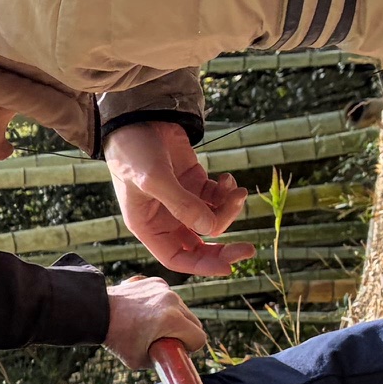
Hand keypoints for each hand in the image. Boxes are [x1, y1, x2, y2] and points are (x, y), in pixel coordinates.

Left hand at [100, 276, 206, 366]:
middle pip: (194, 322)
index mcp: (172, 320)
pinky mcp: (155, 281)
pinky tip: (145, 312)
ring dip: (174, 319)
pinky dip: (162, 306)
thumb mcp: (140, 361)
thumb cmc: (116, 339)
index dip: (189, 348)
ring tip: (152, 325)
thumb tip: (174, 361)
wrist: (96, 312)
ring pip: (182, 309)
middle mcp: (172, 300)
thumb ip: (162, 361)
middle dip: (183, 334)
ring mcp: (164, 288)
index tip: (176, 350)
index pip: (199, 338)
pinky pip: (169, 297)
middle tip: (165, 340)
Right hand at [106, 119, 254, 274]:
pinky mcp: (193, 183)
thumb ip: (182, 204)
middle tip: (248, 248)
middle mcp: (165, 218)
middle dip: (223, 246)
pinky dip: (226, 192)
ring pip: (212, 219)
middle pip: (198, 244)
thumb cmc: (134, 151)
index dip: (202, 265)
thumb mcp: (154, 178)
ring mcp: (181, 200)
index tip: (228, 266)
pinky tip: (227, 180)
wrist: (137, 117)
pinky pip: (216, 198)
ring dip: (228, 209)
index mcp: (149, 226)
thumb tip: (210, 228)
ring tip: (237, 191)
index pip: (177, 258)